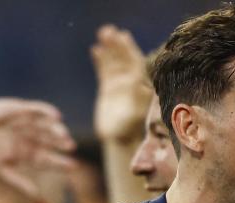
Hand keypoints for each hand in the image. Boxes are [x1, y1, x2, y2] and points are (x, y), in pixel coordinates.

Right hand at [0, 98, 75, 195]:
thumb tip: (37, 195)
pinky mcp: (16, 109)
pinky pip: (35, 109)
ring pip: (44, 126)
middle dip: (59, 143)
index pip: (45, 159)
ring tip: (64, 134)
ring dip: (55, 129)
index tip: (73, 166)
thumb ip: (17, 182)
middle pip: (48, 142)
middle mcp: (24, 138)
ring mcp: (21, 123)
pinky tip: (56, 116)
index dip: (59, 162)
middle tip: (70, 146)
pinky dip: (45, 111)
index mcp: (22, 154)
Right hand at [92, 24, 152, 142]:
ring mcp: (119, 84)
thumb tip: (138, 83)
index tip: (123, 36)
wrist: (118, 139)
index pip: (134, 63)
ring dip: (109, 48)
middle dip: (118, 44)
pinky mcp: (108, 88)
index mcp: (138, 86)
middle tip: (109, 30)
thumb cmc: (127, 131)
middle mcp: (130, 83)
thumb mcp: (132, 115)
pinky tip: (95, 49)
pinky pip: (104, 70)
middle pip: (124, 58)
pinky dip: (101, 60)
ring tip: (103, 32)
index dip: (129, 49)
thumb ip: (135, 99)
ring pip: (114, 61)